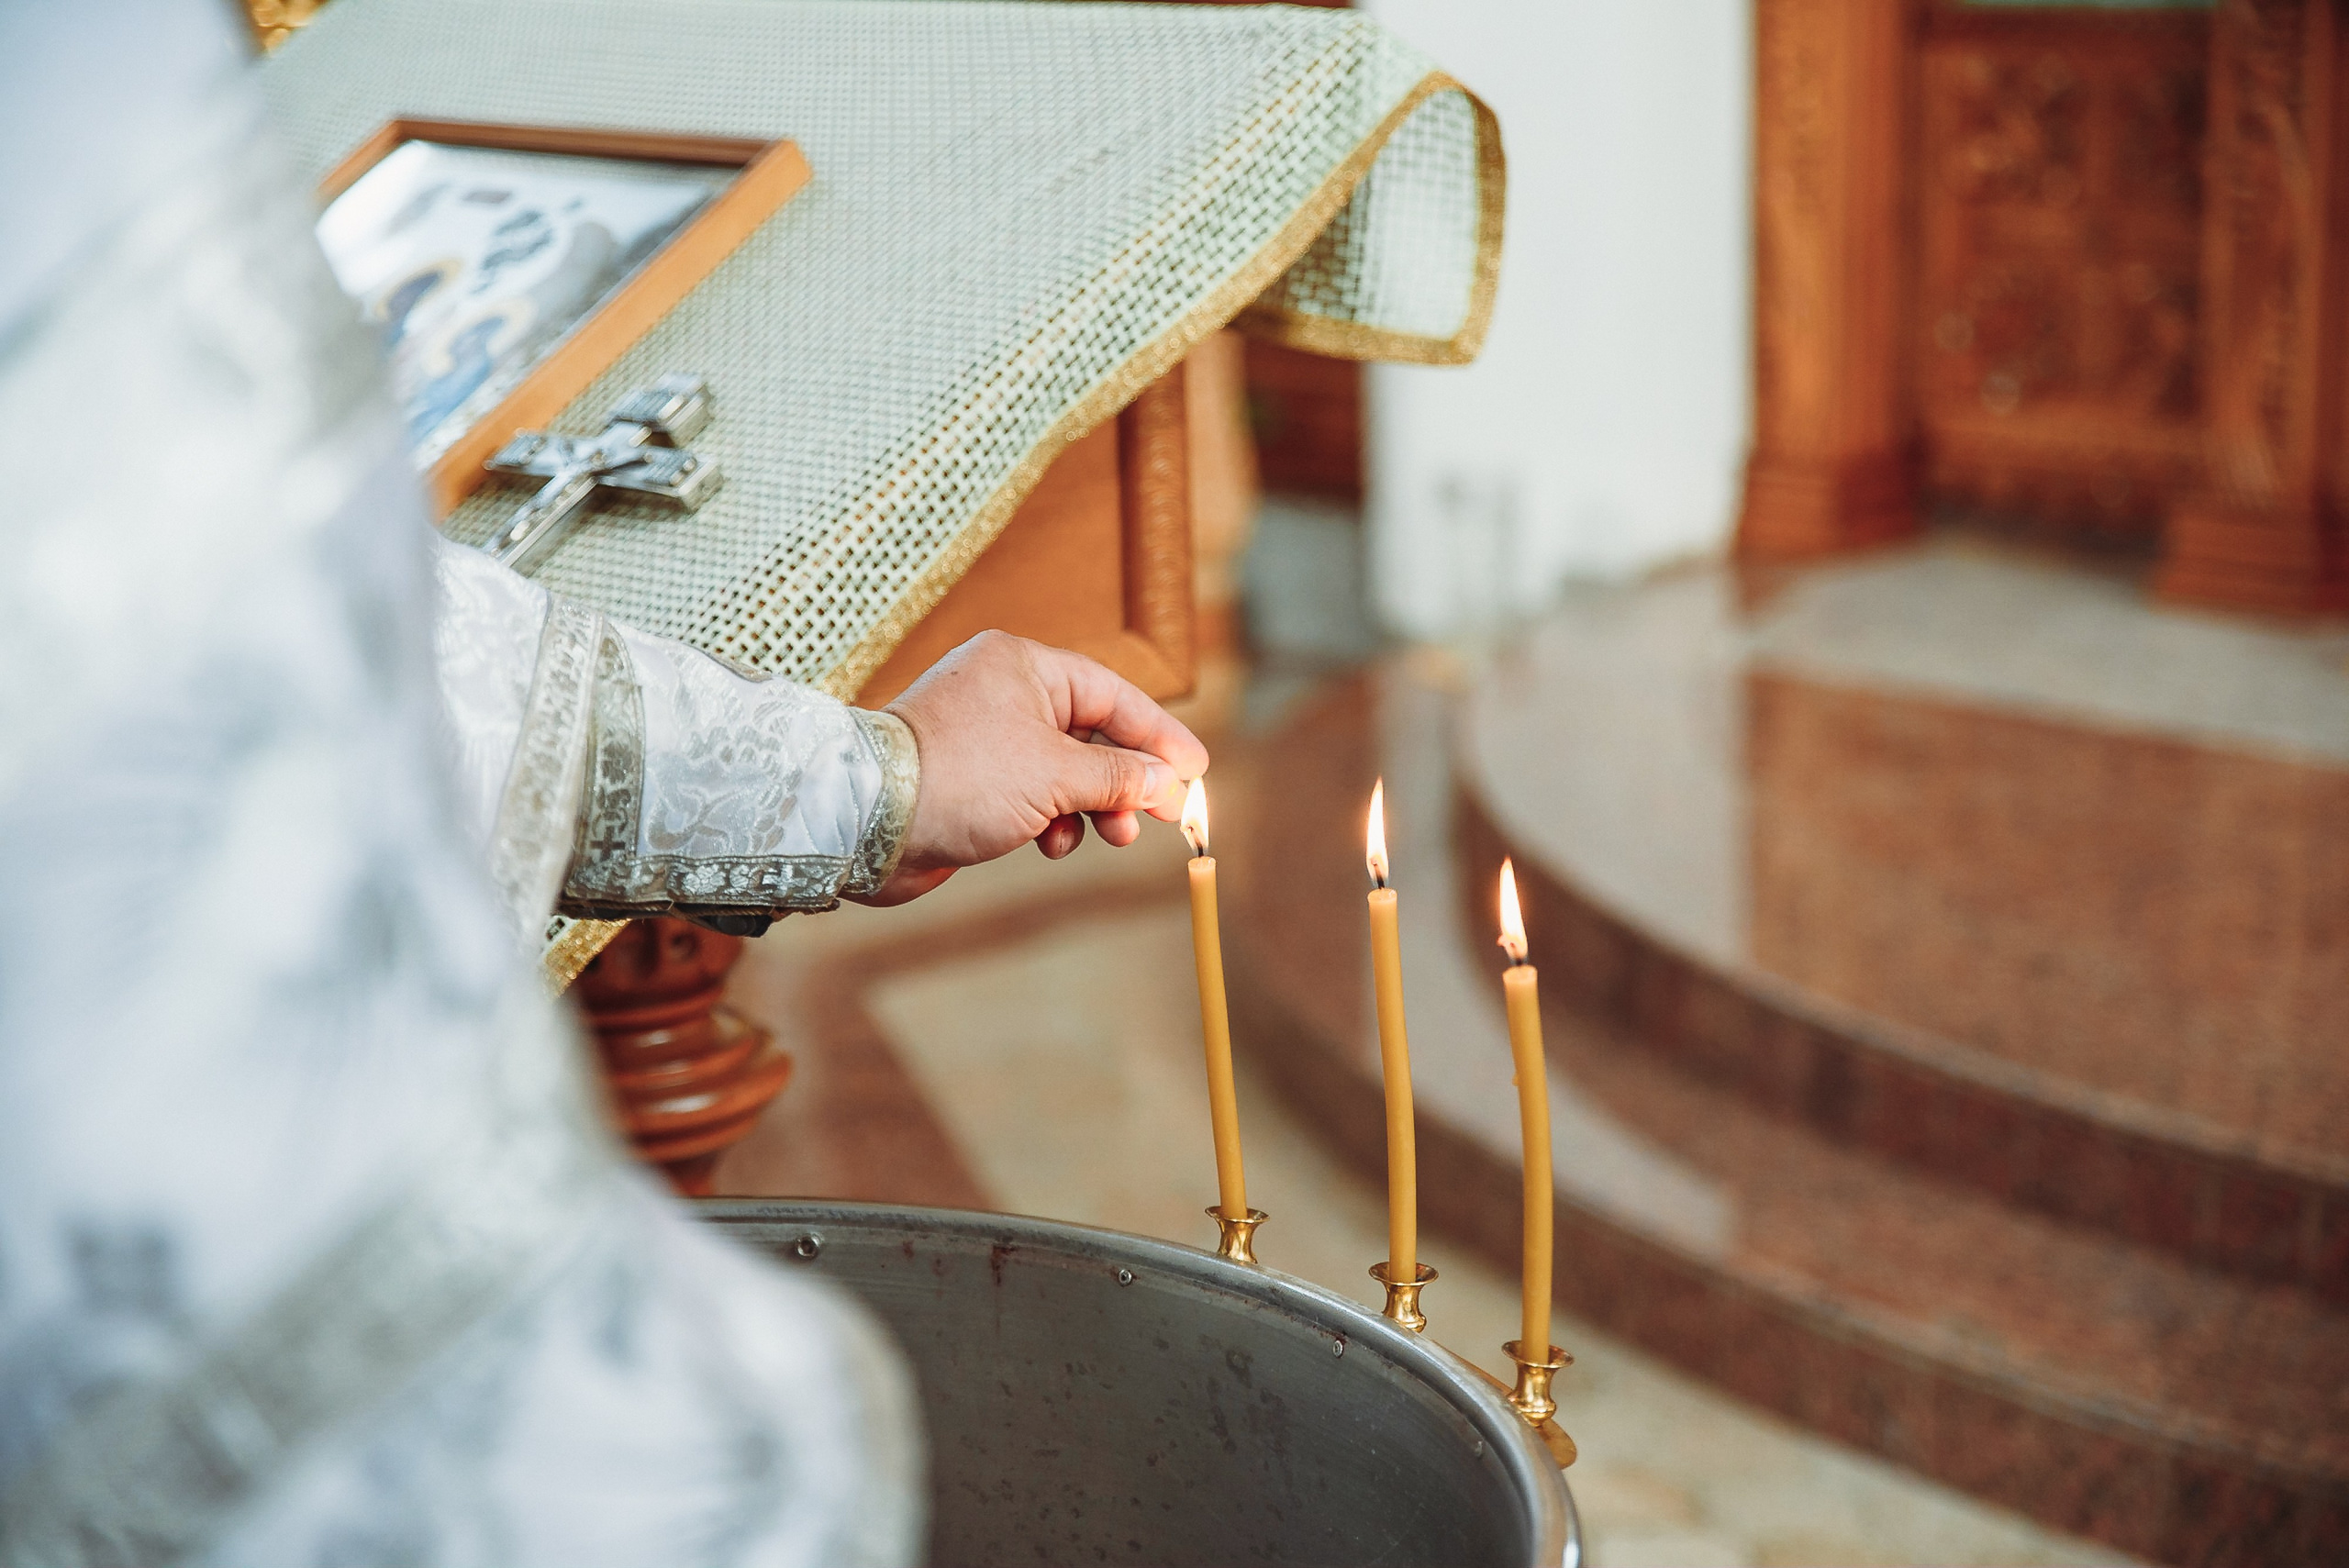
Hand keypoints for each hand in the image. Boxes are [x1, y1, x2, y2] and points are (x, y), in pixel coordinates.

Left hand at [859, 631, 1209, 904]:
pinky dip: (1053, 819)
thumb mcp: (1056, 775)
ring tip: (1110, 836)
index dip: (1161, 735)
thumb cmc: (960, 779)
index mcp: (1024, 666)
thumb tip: (1165, 781)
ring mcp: (987, 737)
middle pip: (1094, 733)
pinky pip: (1034, 794)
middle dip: (1129, 779)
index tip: (1196, 773)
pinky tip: (1050, 843)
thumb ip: (1119, 775)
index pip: (1114, 695)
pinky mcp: (973, 779)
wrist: (870, 822)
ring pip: (1066, 770)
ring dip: (1094, 806)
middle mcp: (1005, 692)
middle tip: (1161, 817)